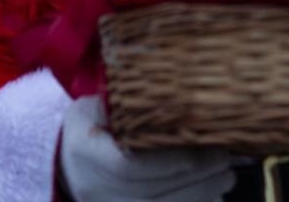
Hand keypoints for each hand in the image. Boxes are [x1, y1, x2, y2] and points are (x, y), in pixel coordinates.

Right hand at [58, 95, 235, 201]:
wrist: (61, 163)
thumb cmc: (85, 126)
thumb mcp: (95, 107)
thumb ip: (127, 106)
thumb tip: (176, 97)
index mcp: (86, 154)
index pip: (131, 166)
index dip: (170, 163)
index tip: (206, 150)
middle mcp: (95, 190)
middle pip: (151, 194)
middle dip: (196, 180)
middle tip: (228, 162)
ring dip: (198, 197)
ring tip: (226, 179)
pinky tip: (210, 198)